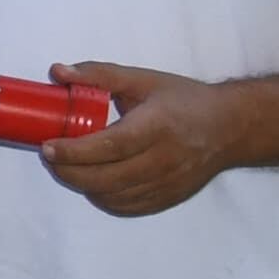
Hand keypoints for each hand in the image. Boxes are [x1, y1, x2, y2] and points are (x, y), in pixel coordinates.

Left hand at [37, 60, 239, 216]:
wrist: (231, 128)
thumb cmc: (184, 101)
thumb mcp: (143, 80)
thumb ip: (99, 75)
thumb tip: (58, 72)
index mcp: (157, 127)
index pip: (110, 146)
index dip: (74, 151)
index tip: (47, 146)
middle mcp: (164, 160)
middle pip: (106, 178)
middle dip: (69, 171)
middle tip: (49, 156)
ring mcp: (167, 184)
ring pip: (113, 196)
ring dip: (82, 184)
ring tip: (66, 166)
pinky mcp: (168, 198)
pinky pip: (127, 206)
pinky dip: (103, 197)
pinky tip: (93, 181)